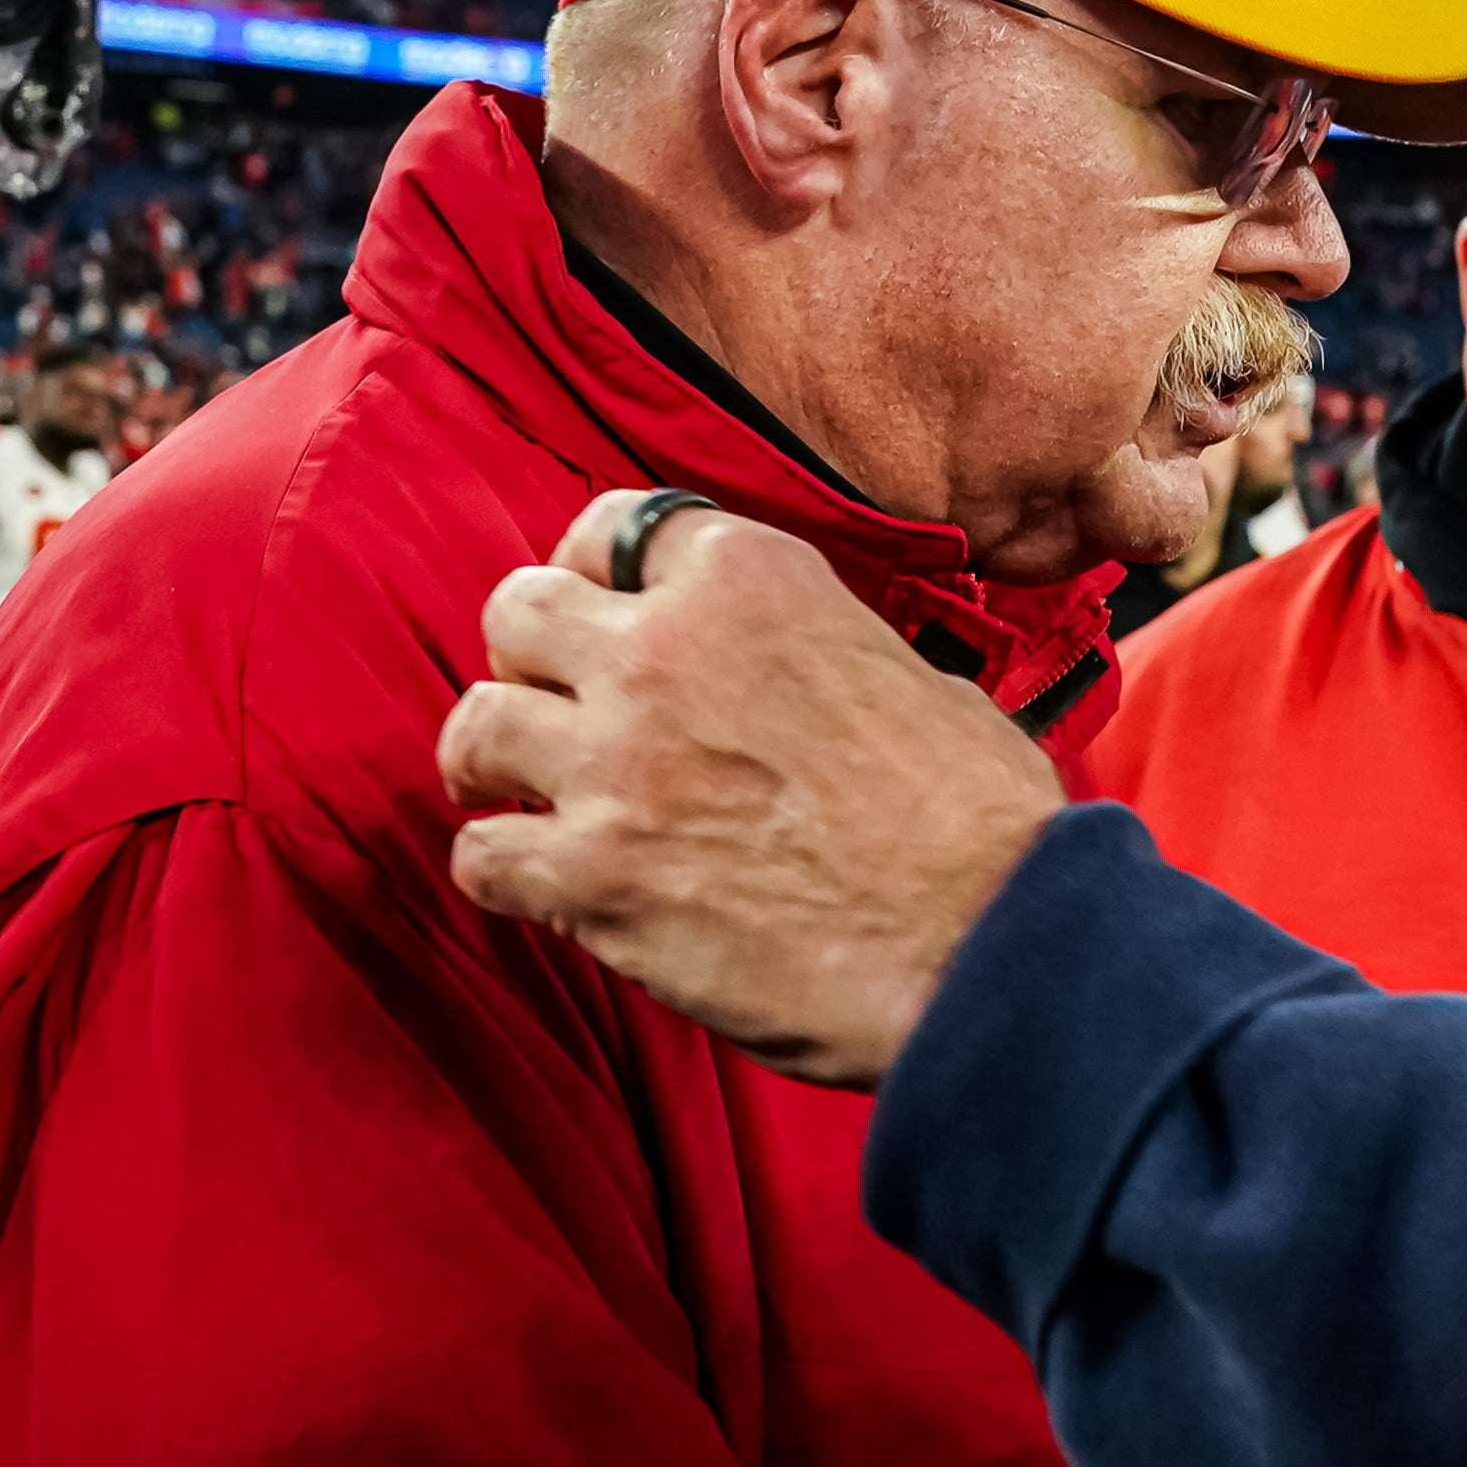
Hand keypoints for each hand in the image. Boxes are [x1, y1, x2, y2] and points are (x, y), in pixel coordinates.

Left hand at [440, 492, 1061, 1088]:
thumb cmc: (981, 821)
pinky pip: (480, 856)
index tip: (601, 615)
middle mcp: (666, 649)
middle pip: (517, 610)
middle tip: (558, 707)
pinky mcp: (594, 878)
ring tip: (523, 795)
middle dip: (528, 659)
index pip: (614, 525)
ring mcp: (618, 763)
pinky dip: (503, 872)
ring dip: (495, 762)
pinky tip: (543, 886)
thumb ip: (815, 652)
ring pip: (476, 725)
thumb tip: (793, 680)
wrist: (990, 941)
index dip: (595, 574)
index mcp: (754, 578)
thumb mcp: (912, 673)